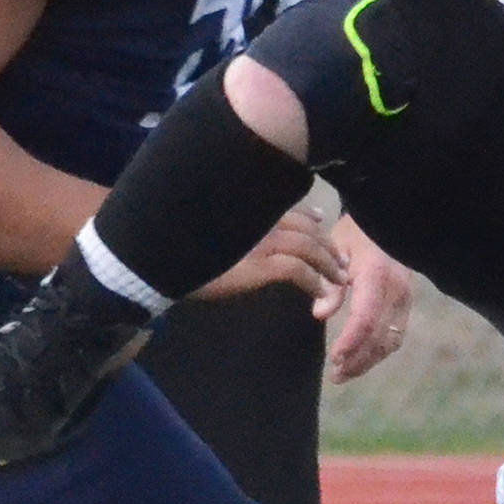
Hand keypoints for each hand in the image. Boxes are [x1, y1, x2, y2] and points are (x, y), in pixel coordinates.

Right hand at [188, 203, 347, 300]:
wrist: (162, 265)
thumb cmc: (183, 252)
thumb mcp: (214, 233)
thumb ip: (237, 228)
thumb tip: (249, 237)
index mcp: (251, 210)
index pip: (290, 210)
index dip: (311, 217)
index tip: (322, 222)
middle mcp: (259, 220)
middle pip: (306, 227)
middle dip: (327, 244)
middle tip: (340, 261)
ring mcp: (260, 241)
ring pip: (308, 247)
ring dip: (328, 263)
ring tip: (339, 279)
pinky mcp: (260, 265)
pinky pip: (298, 271)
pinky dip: (314, 281)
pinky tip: (320, 293)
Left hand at [313, 213, 413, 382]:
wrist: (385, 221)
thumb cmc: (355, 234)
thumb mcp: (336, 249)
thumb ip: (330, 283)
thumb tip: (320, 314)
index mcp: (377, 275)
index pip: (366, 318)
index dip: (351, 342)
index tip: (334, 359)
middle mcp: (396, 290)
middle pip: (380, 336)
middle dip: (358, 359)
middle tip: (335, 374)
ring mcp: (405, 299)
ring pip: (391, 340)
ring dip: (368, 361)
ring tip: (344, 373)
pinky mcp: (407, 304)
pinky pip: (396, 335)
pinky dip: (379, 352)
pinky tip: (361, 359)